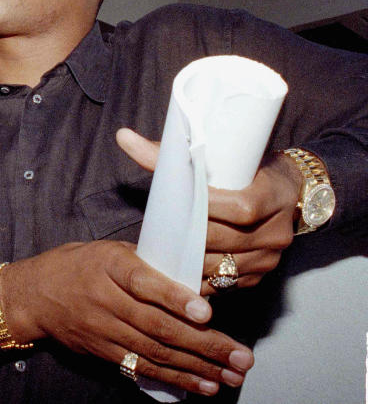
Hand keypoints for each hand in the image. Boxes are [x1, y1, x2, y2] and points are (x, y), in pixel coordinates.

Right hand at [0, 241, 252, 394]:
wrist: (33, 295)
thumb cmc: (76, 265)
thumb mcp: (107, 250)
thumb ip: (146, 262)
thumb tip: (196, 275)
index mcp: (108, 265)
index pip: (143, 282)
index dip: (175, 298)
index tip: (206, 312)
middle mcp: (105, 299)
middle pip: (158, 325)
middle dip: (205, 344)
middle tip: (241, 355)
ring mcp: (103, 330)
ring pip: (155, 352)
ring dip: (197, 367)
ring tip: (231, 374)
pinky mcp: (104, 352)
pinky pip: (142, 367)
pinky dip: (174, 378)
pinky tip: (202, 384)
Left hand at [115, 128, 300, 293]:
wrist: (295, 191)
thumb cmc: (253, 167)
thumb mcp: (227, 154)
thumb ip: (173, 152)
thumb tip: (124, 137)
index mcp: (271, 195)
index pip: (239, 207)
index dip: (206, 207)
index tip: (176, 205)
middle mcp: (275, 230)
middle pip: (224, 238)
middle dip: (188, 237)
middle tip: (157, 234)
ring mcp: (270, 256)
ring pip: (223, 265)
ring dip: (191, 263)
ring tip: (163, 255)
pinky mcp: (263, 273)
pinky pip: (228, 283)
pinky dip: (202, 279)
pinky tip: (180, 274)